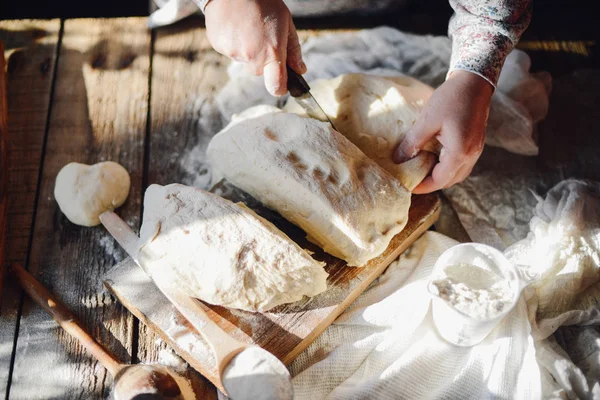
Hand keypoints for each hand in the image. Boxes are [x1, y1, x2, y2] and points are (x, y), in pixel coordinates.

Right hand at [204, 0, 305, 95]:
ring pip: (244, 61)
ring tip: (247, 27)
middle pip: (259, 72)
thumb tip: (300, 70)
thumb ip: (293, 49)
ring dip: (247, 50)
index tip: (282, 85)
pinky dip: (233, 42)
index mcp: (271, 52)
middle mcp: (252, 57)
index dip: (280, 88)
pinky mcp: (219, 46)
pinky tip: (235, 26)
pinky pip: (229, 51)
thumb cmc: (263, 1)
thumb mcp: (286, 22)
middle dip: (262, 60)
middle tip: (261, 37)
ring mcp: (233, 52)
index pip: (276, 86)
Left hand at [393, 70, 492, 193]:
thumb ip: (413, 142)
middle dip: (430, 183)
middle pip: (449, 181)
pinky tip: (433, 158)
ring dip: (439, 176)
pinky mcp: (475, 145)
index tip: (407, 185)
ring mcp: (476, 151)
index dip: (422, 185)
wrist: (474, 83)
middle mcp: (471, 156)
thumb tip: (398, 159)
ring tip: (420, 170)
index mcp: (459, 152)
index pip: (439, 180)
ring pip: (456, 174)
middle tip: (411, 178)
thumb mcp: (427, 120)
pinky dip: (447, 167)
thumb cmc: (451, 99)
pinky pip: (461, 164)